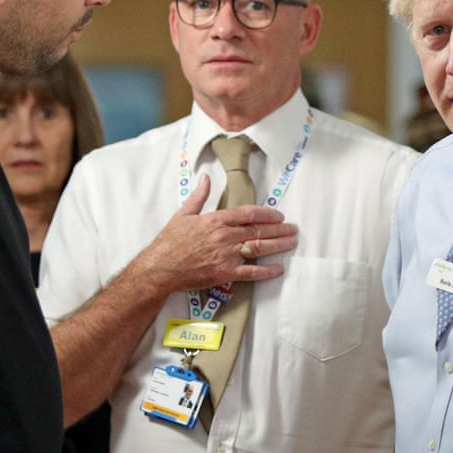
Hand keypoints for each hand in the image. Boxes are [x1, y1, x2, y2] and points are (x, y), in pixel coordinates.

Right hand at [128, 175, 297, 294]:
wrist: (160, 268)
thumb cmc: (169, 242)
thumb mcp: (183, 214)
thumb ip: (199, 196)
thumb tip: (206, 178)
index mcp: (215, 220)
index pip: (247, 213)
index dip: (266, 214)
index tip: (278, 215)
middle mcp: (224, 237)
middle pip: (257, 231)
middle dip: (278, 229)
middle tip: (292, 228)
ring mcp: (226, 256)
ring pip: (258, 248)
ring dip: (278, 245)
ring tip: (291, 242)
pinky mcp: (224, 274)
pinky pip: (251, 272)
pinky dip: (266, 271)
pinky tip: (278, 268)